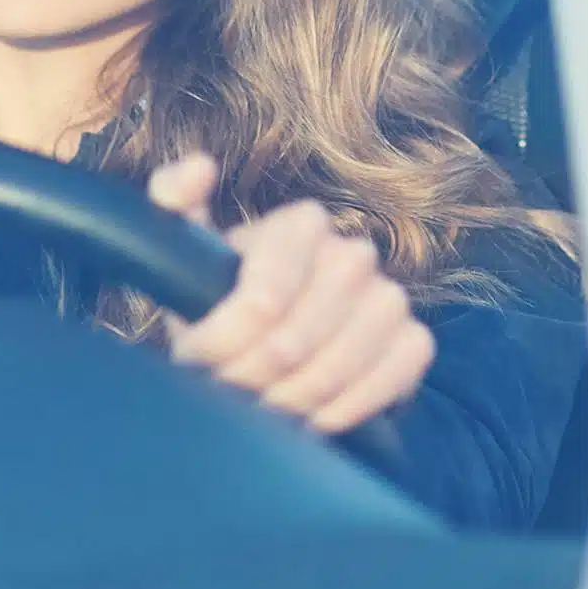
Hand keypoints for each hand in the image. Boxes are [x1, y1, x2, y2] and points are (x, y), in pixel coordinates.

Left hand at [148, 152, 436, 431]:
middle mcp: (353, 253)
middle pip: (295, 340)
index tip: (197, 361)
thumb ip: (172, 198)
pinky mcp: (414, 341)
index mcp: (302, 223)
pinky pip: (388, 380)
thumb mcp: (189, 251)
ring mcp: (390, 297)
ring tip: (260, 412)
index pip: (262, 297)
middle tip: (225, 395)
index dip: (223, 342)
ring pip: (338, 365)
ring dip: (291, 402)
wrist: (272, 349)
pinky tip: (312, 420)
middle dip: (250, 379)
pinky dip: (344, 409)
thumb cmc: (222, 300)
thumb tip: (199, 168)